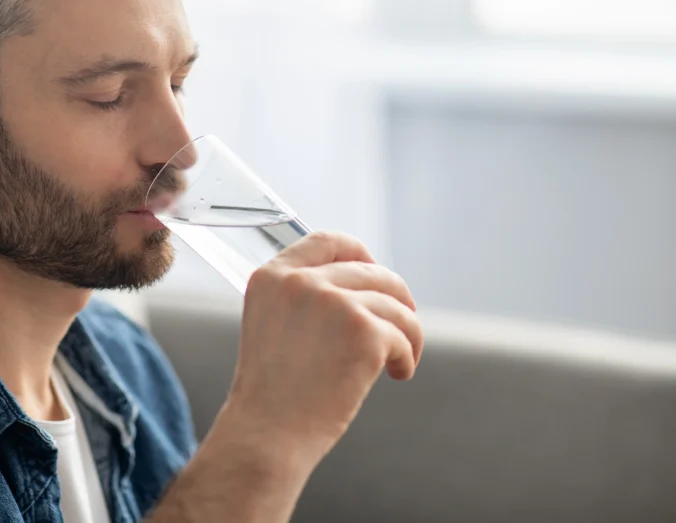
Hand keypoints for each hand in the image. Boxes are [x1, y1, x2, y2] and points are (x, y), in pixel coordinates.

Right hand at [217, 231, 422, 472]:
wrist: (268, 435)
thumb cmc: (272, 393)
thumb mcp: (271, 325)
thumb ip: (302, 297)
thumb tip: (360, 283)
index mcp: (271, 277)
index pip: (327, 241)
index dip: (358, 253)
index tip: (374, 272)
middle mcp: (301, 281)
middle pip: (370, 270)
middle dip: (394, 296)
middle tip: (402, 324)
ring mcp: (334, 303)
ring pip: (394, 303)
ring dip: (406, 331)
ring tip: (398, 360)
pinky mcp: (364, 331)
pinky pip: (404, 333)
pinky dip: (407, 356)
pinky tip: (396, 374)